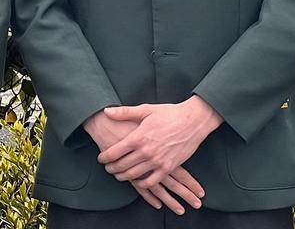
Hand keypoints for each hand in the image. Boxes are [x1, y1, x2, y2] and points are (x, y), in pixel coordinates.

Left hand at [85, 109, 204, 213]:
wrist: (193, 121)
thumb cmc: (169, 114)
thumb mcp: (145, 110)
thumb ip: (124, 112)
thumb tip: (106, 111)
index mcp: (138, 137)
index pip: (114, 152)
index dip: (104, 158)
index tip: (101, 159)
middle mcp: (146, 151)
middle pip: (122, 166)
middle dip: (112, 168)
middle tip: (107, 168)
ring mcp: (157, 161)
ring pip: (134, 175)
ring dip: (123, 177)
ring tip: (119, 175)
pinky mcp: (169, 167)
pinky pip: (152, 181)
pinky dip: (142, 184)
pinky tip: (137, 181)